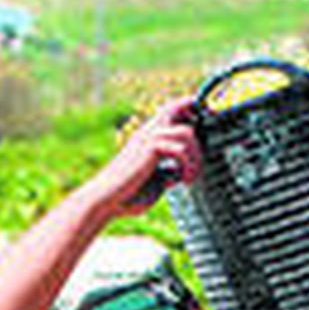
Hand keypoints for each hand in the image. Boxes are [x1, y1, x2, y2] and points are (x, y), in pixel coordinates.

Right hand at [87, 98, 202, 217]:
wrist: (106, 200)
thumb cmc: (128, 195)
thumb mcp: (155, 182)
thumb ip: (167, 172)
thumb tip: (180, 172)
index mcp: (147, 137)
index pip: (170, 110)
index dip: (188, 109)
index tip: (202, 129)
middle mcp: (147, 132)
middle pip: (179, 109)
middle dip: (197, 134)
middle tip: (197, 166)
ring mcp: (148, 138)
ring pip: (187, 133)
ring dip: (196, 157)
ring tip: (191, 177)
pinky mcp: (149, 149)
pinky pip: (180, 149)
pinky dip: (188, 166)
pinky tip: (183, 180)